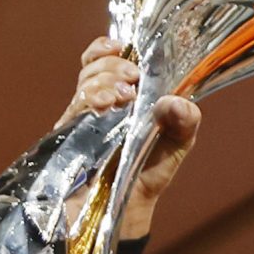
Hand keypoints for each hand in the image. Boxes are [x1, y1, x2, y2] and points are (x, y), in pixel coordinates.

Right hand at [60, 35, 200, 241]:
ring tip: (123, 97)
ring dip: (102, 82)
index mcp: (122, 94)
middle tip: (132, 78)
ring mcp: (82, 119)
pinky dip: (90, 102)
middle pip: (93, 67)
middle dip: (112, 65)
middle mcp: (98, 102)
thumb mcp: (179, 141)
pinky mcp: (68, 138)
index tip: (120, 46)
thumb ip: (186, 119)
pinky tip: (105, 107)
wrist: (130, 206)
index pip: (104, 58)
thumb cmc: (151, 168)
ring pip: (83, 85)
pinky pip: (73, 111)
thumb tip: (172, 102)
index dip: (105, 48)